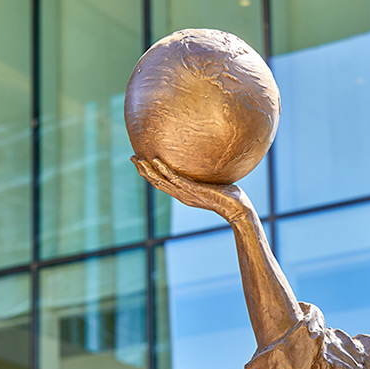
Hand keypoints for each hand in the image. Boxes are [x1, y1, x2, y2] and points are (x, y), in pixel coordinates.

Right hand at [132, 156, 255, 224]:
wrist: (237, 210)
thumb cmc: (229, 197)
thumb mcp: (214, 184)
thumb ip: (207, 177)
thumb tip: (210, 163)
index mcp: (184, 194)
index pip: (162, 184)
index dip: (150, 174)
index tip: (141, 162)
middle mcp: (182, 195)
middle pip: (156, 183)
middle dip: (143, 171)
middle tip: (132, 158)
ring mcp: (186, 193)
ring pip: (161, 182)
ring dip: (149, 170)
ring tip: (138, 160)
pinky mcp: (193, 190)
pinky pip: (176, 179)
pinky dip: (165, 170)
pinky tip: (157, 161)